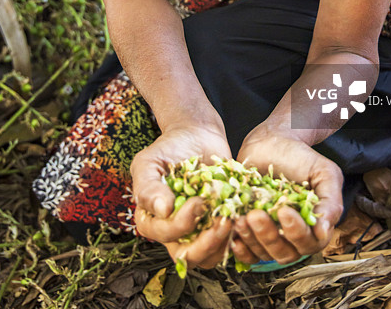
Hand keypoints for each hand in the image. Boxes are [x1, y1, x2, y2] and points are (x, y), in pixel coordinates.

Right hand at [132, 124, 233, 269]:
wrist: (196, 135)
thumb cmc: (169, 148)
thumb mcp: (149, 162)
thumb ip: (148, 187)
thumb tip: (162, 210)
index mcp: (152, 220)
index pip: (165, 235)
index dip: (181, 224)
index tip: (197, 202)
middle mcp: (173, 231)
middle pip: (188, 255)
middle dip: (207, 243)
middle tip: (223, 220)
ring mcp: (197, 231)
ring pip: (210, 255)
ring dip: (224, 241)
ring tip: (234, 218)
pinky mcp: (218, 225)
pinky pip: (227, 242)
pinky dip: (237, 234)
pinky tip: (243, 215)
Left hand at [233, 131, 342, 265]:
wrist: (270, 141)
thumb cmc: (299, 156)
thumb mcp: (323, 172)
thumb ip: (331, 200)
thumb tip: (324, 231)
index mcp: (315, 224)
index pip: (309, 243)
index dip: (297, 232)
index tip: (284, 211)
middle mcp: (293, 234)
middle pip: (285, 252)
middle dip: (270, 236)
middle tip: (256, 214)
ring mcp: (272, 235)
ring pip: (265, 253)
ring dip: (253, 240)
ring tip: (241, 218)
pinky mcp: (252, 232)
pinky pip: (248, 253)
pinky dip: (241, 249)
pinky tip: (234, 236)